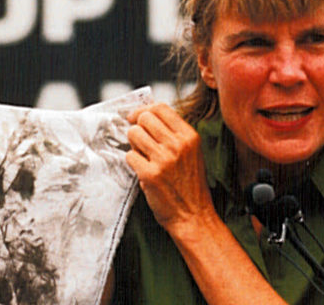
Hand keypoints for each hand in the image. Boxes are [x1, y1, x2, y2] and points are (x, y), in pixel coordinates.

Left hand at [126, 103, 217, 237]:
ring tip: (144, 158)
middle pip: (144, 118)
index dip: (144, 110)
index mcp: (189, 136)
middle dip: (137, 128)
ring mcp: (164, 159)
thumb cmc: (189, 184)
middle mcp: (178, 145)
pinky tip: (143, 171)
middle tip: (141, 143)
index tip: (136, 118)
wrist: (194, 216)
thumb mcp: (191, 152)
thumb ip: (172, 133)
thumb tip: (143, 115)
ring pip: (133, 134)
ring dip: (133, 145)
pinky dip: (132, 163)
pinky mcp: (150, 175)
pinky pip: (129, 156)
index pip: (160, 107)